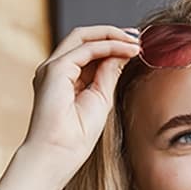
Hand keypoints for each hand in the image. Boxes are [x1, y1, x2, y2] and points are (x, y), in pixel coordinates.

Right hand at [23, 25, 140, 181]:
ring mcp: (52, 68)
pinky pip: (86, 48)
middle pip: (84, 38)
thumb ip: (108, 75)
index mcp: (64, 78)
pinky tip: (128, 50)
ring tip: (136, 42)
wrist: (58, 155)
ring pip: (83, 37)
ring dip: (112, 36)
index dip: (112, 45)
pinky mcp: (55, 70)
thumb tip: (122, 54)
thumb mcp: (101, 100)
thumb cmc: (76, 138)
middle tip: (138, 37)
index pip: (89, 52)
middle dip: (112, 34)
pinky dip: (109, 46)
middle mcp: (55, 69)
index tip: (135, 47)